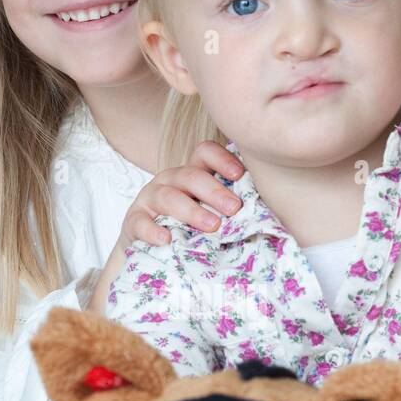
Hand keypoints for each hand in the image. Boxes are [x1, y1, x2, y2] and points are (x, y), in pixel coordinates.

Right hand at [120, 141, 243, 246]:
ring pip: (168, 197)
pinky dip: (153, 230)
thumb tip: (267, 215)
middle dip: (214, 191)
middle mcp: (170, 180)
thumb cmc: (187, 229)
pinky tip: (167, 239)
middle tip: (234, 208)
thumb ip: (228, 208)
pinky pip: (140, 223)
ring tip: (212, 226)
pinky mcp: (133, 221)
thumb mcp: (208, 213)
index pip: (204, 153)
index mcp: (191, 174)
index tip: (240, 175)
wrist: (149, 248)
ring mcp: (149, 199)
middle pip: (191, 176)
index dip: (222, 159)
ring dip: (192, 210)